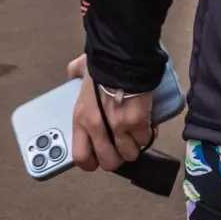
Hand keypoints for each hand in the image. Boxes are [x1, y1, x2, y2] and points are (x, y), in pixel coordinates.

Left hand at [67, 55, 154, 172]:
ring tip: (134, 132)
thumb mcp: (80, 70)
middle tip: (120, 145)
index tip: (98, 158)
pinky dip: (147, 133)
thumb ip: (75, 75)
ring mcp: (119, 127)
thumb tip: (74, 73)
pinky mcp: (138, 122)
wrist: (122, 57)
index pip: (81, 157)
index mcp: (81, 119)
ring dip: (134, 145)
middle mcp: (97, 128)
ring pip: (130, 154)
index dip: (91, 162)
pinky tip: (145, 122)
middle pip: (110, 162)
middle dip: (117, 157)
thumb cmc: (101, 63)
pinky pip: (145, 139)